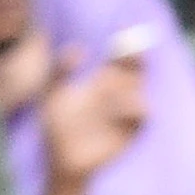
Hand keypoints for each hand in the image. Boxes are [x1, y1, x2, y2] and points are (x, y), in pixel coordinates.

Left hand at [38, 36, 150, 189]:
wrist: (60, 160)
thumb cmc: (55, 127)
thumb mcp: (51, 93)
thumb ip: (59, 68)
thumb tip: (79, 49)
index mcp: (103, 82)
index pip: (122, 57)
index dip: (127, 43)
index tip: (122, 34)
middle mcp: (119, 95)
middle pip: (137, 70)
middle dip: (136, 58)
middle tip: (124, 52)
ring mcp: (125, 113)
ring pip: (141, 91)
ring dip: (129, 85)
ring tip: (105, 85)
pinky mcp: (131, 132)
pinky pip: (143, 115)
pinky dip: (134, 107)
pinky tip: (116, 106)